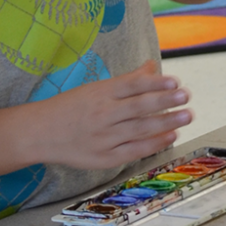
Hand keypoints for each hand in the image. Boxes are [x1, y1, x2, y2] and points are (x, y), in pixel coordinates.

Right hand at [32, 60, 190, 171]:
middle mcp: (103, 115)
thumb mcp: (95, 89)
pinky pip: (134, 150)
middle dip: (166, 102)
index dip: (156, 83)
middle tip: (186, 96)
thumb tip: (152, 67)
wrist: (39, 133)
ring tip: (186, 115)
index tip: (175, 81)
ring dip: (167, 123)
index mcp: (100, 94)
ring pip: (140, 129)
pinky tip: (170, 136)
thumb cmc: (69, 108)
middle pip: (140, 107)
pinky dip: (154, 144)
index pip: (133, 86)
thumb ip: (127, 81)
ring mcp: (104, 138)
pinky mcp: (104, 158)